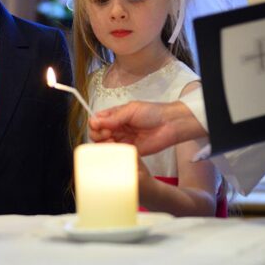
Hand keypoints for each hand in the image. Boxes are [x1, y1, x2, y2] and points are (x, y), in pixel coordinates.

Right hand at [89, 100, 205, 155]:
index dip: (95, 124)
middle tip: (108, 134)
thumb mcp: (131, 110)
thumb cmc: (152, 113)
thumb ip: (113, 117)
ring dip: (104, 145)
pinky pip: (116, 154)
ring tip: (112, 141)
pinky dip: (112, 153)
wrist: (170, 125)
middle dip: (98, 135)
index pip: (97, 121)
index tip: (100, 126)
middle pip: (97, 134)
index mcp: (115, 116)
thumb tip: (94, 121)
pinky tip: (117, 150)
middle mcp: (117, 128)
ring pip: (104, 145)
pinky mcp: (129, 152)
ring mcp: (122, 141)